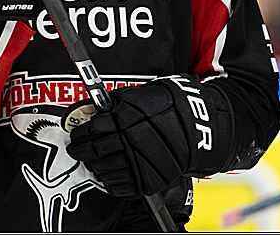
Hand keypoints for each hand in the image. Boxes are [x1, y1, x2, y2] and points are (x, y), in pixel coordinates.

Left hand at [66, 74, 229, 198]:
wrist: (202, 128)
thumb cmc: (174, 106)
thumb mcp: (143, 94)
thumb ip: (118, 102)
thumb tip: (97, 109)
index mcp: (125, 119)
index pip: (92, 129)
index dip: (80, 132)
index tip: (77, 134)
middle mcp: (129, 142)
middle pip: (94, 150)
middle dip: (81, 150)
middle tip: (77, 148)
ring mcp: (138, 163)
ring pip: (103, 170)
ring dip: (95, 165)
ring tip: (95, 161)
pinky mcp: (146, 180)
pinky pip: (118, 185)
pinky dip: (111, 180)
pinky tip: (111, 172)